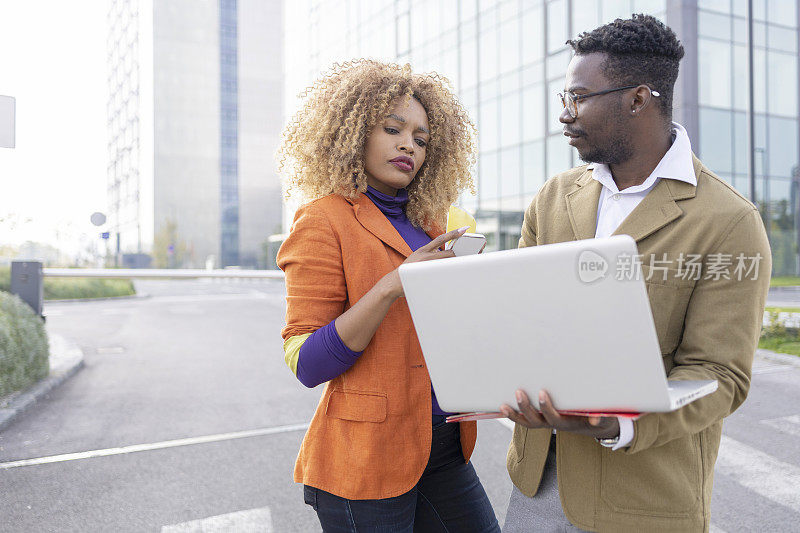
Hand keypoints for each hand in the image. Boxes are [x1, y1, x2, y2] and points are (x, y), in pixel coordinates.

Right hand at [381, 226, 467, 298]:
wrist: (393, 283)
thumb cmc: (407, 273)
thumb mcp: (416, 259)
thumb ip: (429, 256)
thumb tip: (447, 256)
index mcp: (423, 250)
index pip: (441, 238)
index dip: (453, 233)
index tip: (465, 229)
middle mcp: (425, 255)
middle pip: (449, 252)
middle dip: (462, 252)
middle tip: (475, 250)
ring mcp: (426, 265)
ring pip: (448, 262)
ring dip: (458, 263)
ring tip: (470, 263)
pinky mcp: (426, 274)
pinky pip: (443, 272)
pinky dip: (451, 272)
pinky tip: (458, 274)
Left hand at [500, 390, 619, 438]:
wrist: (593, 423)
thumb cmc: (598, 416)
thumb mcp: (603, 418)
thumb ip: (601, 417)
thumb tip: (596, 420)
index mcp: (568, 423)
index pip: (554, 418)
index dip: (546, 408)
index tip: (542, 393)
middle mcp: (554, 425)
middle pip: (536, 421)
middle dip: (526, 408)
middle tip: (519, 392)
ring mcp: (545, 424)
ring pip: (527, 423)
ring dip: (515, 415)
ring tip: (503, 405)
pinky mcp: (539, 420)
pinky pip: (523, 420)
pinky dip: (513, 416)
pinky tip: (502, 408)